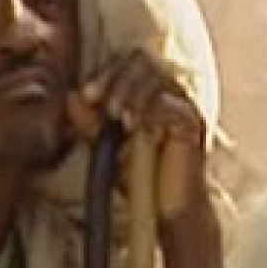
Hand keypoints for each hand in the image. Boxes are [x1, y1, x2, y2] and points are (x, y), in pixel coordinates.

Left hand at [68, 49, 209, 226]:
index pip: (128, 60)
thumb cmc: (135, 174)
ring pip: (158, 76)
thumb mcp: (102, 144)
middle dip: (117, 80)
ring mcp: (182, 104)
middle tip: (103, 107)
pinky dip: (151, 111)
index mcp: (145, 89)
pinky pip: (172, 104)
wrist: (160, 207)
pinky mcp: (193, 122)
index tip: (87, 95)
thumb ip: (87, 122)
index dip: (105, 72)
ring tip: (119, 119)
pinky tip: (137, 127)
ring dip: (132, 94)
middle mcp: (167, 90)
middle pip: (144, 60)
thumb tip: (73, 97)